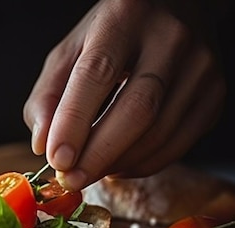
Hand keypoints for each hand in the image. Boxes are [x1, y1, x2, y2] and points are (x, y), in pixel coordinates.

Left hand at [23, 0, 225, 190]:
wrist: (173, 12)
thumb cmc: (112, 36)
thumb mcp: (69, 51)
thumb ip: (48, 96)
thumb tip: (43, 145)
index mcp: (124, 16)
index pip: (97, 74)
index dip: (75, 121)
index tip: (57, 159)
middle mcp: (170, 37)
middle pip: (137, 110)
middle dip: (98, 154)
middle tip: (70, 179)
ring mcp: (200, 65)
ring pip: (159, 133)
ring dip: (117, 163)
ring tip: (88, 171)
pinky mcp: (215, 93)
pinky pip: (178, 144)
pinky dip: (142, 165)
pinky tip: (118, 165)